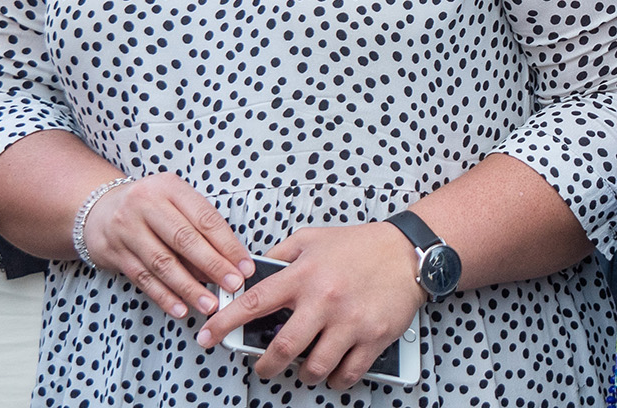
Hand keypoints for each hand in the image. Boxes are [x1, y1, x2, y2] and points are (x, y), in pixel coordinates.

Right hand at [82, 173, 252, 321]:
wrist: (99, 208)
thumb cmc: (148, 206)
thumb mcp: (174, 202)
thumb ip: (198, 228)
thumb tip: (229, 263)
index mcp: (169, 187)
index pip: (205, 219)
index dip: (228, 245)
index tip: (244, 266)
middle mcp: (145, 204)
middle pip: (184, 240)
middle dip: (213, 266)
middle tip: (232, 286)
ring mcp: (126, 228)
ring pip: (162, 263)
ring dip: (189, 287)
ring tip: (209, 303)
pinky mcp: (114, 251)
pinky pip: (143, 278)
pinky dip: (163, 296)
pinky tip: (180, 308)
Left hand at [199, 222, 426, 388]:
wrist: (409, 252)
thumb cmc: (361, 245)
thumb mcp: (312, 237)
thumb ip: (280, 254)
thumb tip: (251, 271)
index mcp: (304, 275)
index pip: (253, 303)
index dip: (224, 324)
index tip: (207, 337)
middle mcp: (324, 299)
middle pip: (281, 348)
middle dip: (264, 366)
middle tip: (263, 368)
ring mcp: (350, 321)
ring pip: (314, 367)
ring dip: (303, 375)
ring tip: (304, 368)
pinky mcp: (374, 337)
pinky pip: (348, 373)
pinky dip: (336, 379)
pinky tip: (334, 371)